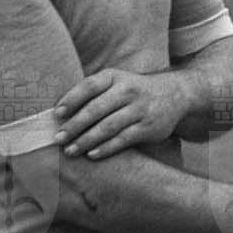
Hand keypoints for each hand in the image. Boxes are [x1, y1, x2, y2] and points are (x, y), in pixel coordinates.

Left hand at [56, 69, 186, 158]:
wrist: (175, 94)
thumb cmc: (134, 90)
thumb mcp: (117, 82)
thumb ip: (92, 93)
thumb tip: (59, 113)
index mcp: (115, 77)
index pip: (89, 86)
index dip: (71, 100)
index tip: (56, 114)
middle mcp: (128, 91)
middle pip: (96, 109)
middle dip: (74, 125)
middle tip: (58, 138)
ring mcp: (140, 109)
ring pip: (108, 127)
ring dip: (86, 140)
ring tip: (70, 150)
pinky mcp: (148, 127)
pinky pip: (123, 139)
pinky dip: (106, 148)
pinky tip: (92, 155)